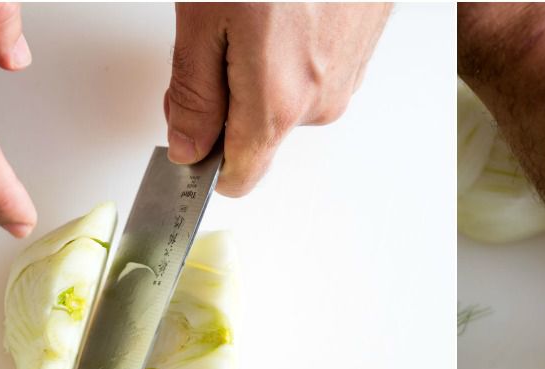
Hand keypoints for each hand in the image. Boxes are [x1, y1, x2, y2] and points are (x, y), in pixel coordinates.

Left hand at [164, 2, 389, 196]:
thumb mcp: (203, 18)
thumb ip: (194, 94)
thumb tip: (187, 146)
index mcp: (276, 104)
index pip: (237, 177)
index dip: (201, 157)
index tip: (184, 127)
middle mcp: (318, 104)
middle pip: (258, 135)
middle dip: (227, 100)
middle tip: (211, 38)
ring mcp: (345, 81)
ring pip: (285, 102)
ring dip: (260, 70)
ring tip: (254, 12)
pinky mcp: (359, 55)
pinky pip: (313, 74)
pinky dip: (291, 51)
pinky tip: (283, 10)